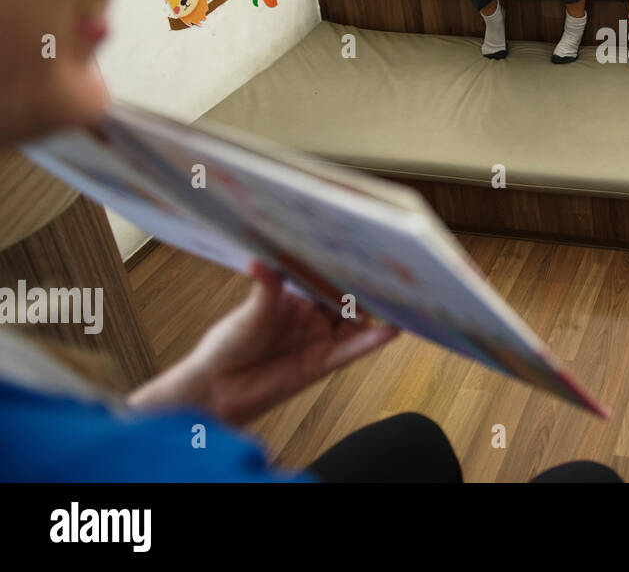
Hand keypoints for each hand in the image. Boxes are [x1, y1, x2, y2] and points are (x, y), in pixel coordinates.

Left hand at [129, 262, 396, 425]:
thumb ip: (266, 289)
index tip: (364, 254)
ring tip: (398, 298)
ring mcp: (319, 339)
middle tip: (391, 274)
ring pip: (354, 324)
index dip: (344, 268)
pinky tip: (392, 330)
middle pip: (345, 300)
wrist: (217, 388)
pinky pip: (352, 350)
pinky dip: (372, 341)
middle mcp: (312, 317)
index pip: (326, 279)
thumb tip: (259, 260)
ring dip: (374, 313)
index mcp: (296, 298)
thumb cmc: (228, 344)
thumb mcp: (249, 312)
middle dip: (365, 289)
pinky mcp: (322, 363)